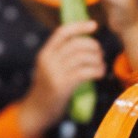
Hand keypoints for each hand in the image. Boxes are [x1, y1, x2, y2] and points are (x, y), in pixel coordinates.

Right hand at [17, 20, 105, 137]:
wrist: (36, 112)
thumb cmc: (47, 90)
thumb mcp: (48, 69)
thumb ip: (60, 56)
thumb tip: (85, 43)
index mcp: (44, 54)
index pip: (62, 32)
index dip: (79, 26)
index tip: (94, 25)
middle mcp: (48, 61)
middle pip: (76, 44)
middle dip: (93, 46)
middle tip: (100, 53)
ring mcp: (55, 73)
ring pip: (83, 57)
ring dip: (97, 60)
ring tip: (101, 65)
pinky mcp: (63, 86)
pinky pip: (86, 72)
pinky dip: (97, 70)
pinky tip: (100, 73)